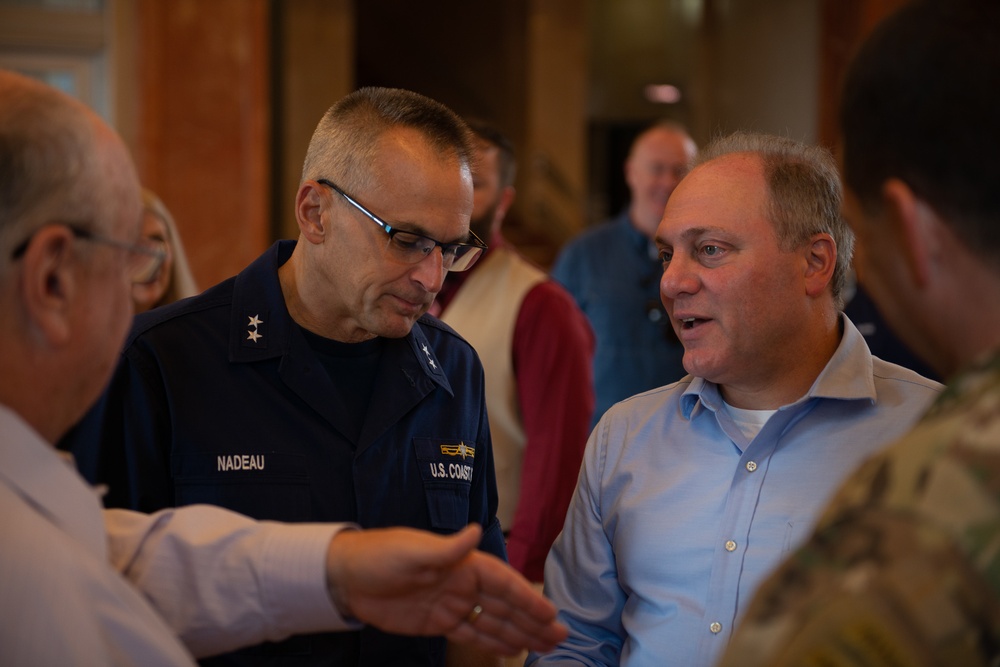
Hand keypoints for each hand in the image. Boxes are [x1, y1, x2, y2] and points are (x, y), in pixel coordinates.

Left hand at [325, 524, 567, 655]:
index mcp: (462, 563)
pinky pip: (472, 635)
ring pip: (494, 621)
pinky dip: (493, 643)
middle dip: (533, 620)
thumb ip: (447, 548)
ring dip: (520, 633)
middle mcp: (463, 583)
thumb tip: (474, 530)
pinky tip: (512, 650)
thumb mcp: (413, 550)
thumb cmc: (380, 555)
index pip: (502, 582)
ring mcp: (452, 604)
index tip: (550, 613)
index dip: (527, 598)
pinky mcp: (438, 623)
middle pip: (505, 605)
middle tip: (561, 636)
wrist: (346, 577)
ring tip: (546, 646)